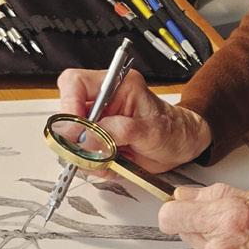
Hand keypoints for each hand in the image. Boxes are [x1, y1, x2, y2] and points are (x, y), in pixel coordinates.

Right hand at [55, 67, 211, 175]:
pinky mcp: (97, 140)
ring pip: (70, 138)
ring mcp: (98, 121)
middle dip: (76, 138)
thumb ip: (118, 131)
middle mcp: (103, 101)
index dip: (68, 104)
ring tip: (109, 161)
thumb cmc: (173, 130)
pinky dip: (92, 165)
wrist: (182, 146)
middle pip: (67, 113)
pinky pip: (81, 154)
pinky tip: (112, 165)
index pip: (75, 83)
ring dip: (84, 155)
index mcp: (116, 85)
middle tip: (91, 152)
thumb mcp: (151, 131)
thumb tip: (88, 138)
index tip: (75, 129)